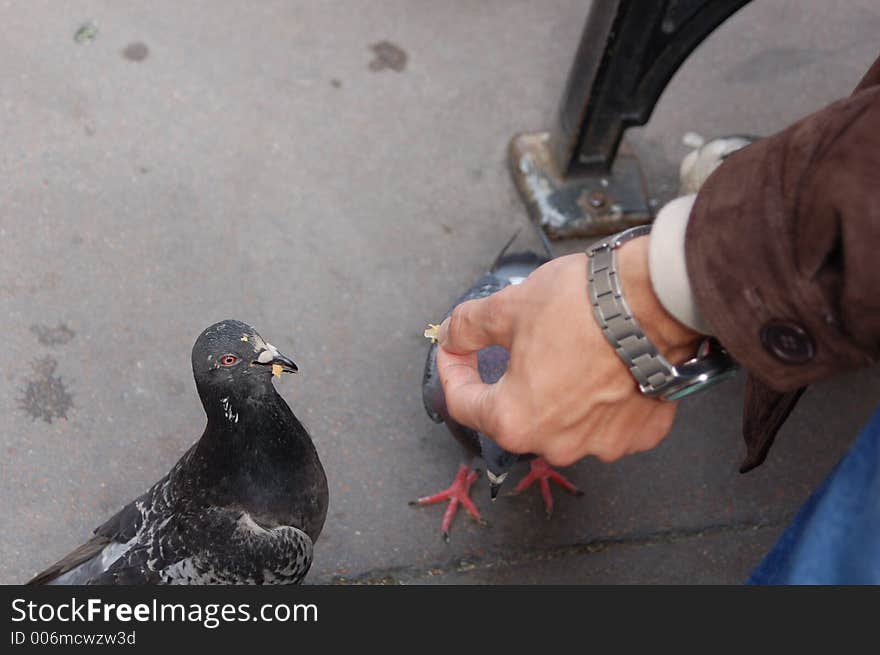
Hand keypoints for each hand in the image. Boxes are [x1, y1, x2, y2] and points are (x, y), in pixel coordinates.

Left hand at [435, 236, 700, 465]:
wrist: (656, 301)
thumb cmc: (581, 307)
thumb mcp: (508, 307)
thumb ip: (468, 327)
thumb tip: (452, 336)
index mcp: (514, 421)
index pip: (462, 403)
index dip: (453, 370)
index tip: (456, 349)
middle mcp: (556, 445)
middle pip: (516, 414)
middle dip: (512, 377)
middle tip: (521, 339)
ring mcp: (602, 444)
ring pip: (564, 418)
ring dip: (559, 390)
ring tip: (570, 348)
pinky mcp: (640, 434)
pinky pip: (608, 419)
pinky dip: (602, 398)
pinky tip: (606, 366)